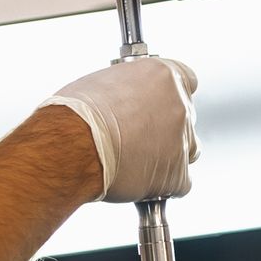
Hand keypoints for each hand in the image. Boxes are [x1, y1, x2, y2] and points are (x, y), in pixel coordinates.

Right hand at [41, 57, 198, 202]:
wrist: (72, 145)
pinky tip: (137, 181)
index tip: (157, 106)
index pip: (186, 82)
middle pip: (185, 118)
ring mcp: (182, 140)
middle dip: (165, 129)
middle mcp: (180, 104)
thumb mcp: (103, 83)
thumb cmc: (77, 114)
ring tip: (135, 161)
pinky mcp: (177, 174)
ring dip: (168, 157)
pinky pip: (179, 183)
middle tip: (137, 139)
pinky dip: (161, 185)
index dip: (170, 97)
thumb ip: (127, 90)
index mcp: (164, 75)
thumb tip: (124, 100)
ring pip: (187, 151)